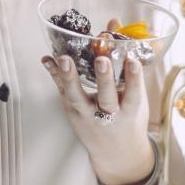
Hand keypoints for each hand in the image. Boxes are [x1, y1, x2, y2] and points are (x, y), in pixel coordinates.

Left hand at [40, 54, 155, 184]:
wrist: (116, 152)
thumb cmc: (128, 120)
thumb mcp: (137, 102)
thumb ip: (129, 74)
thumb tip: (115, 31)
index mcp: (130, 112)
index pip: (133, 94)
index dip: (134, 78)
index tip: (132, 61)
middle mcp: (108, 116)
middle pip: (106, 98)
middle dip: (104, 79)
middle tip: (101, 60)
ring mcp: (87, 116)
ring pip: (77, 98)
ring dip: (70, 77)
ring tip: (64, 59)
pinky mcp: (72, 113)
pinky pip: (62, 92)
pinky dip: (54, 75)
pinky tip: (47, 60)